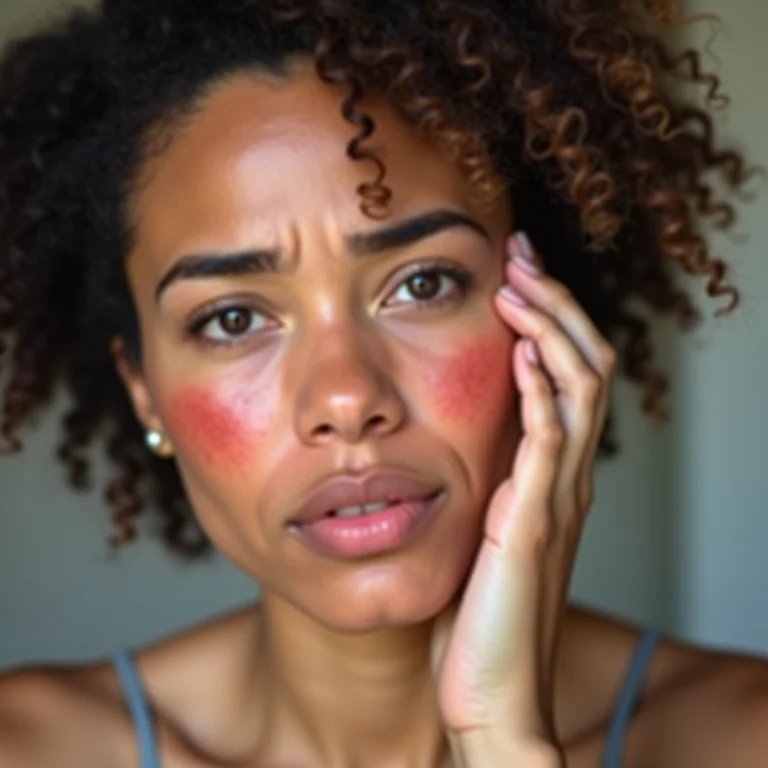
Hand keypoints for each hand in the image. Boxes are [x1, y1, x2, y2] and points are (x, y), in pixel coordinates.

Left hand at [430, 232, 615, 762]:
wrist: (491, 694)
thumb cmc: (479, 615)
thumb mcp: (482, 531)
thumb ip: (485, 485)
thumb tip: (461, 440)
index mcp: (550, 476)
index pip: (568, 375)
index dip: (549, 320)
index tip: (513, 274)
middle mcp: (564, 478)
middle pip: (585, 365)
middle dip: (553, 302)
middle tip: (518, 255)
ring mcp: (555, 498)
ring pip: (579, 389)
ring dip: (551, 329)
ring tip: (518, 283)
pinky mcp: (532, 523)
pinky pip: (549, 442)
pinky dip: (542, 390)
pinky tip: (522, 351)